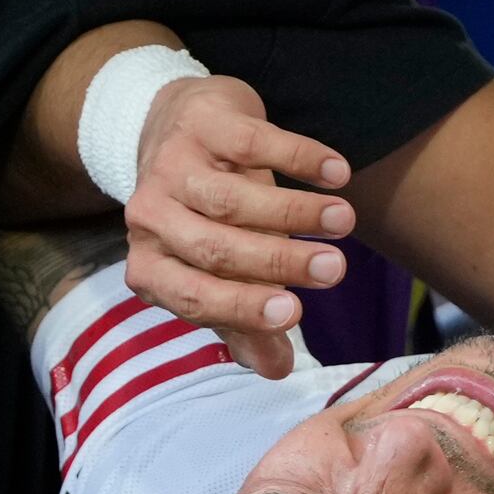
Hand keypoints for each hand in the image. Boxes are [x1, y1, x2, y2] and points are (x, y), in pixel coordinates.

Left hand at [125, 71, 358, 375]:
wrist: (176, 127)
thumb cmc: (207, 218)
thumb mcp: (221, 274)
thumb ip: (246, 323)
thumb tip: (278, 370)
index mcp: (149, 268)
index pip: (192, 298)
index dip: (242, 308)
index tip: (296, 313)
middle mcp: (147, 219)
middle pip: (214, 249)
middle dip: (280, 262)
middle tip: (336, 270)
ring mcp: (169, 167)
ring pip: (231, 199)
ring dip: (294, 212)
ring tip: (346, 221)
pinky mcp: (199, 123)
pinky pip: (252, 142)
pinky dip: (299, 158)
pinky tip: (338, 173)